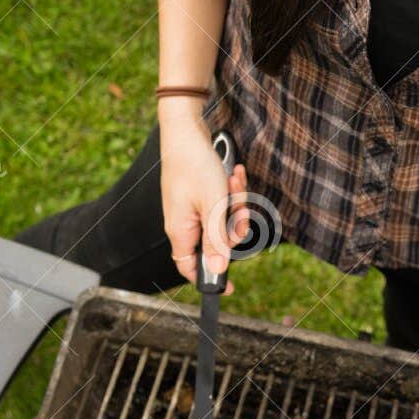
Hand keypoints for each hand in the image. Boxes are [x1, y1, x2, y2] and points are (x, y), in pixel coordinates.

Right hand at [159, 112, 251, 285]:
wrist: (186, 131)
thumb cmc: (194, 165)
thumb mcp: (212, 205)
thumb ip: (216, 239)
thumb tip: (218, 270)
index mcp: (180, 231)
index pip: (191, 268)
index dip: (209, 279)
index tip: (230, 287)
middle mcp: (184, 224)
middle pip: (217, 241)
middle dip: (234, 221)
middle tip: (238, 201)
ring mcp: (191, 209)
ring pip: (223, 220)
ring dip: (235, 201)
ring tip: (234, 178)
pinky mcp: (199, 195)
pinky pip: (221, 203)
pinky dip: (230, 190)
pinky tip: (234, 172)